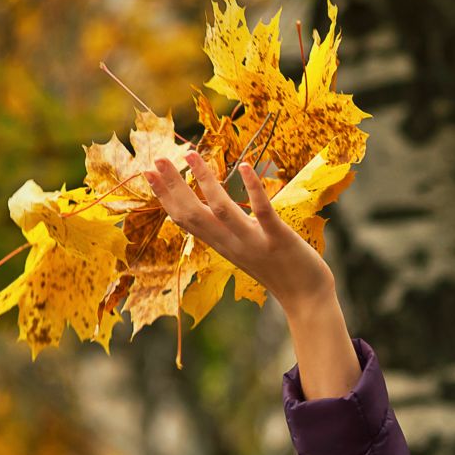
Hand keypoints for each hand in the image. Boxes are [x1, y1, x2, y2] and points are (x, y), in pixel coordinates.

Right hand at [143, 152, 335, 312]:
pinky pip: (262, 211)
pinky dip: (253, 189)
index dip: (165, 197)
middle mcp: (232, 244)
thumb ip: (229, 233)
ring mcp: (254, 242)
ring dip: (205, 180)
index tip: (148, 174)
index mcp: (222, 245)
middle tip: (156, 159)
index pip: (185, 220)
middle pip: (194, 213)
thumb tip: (213, 212)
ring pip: (221, 209)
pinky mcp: (279, 239)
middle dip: (174, 185)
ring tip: (192, 154)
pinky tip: (244, 165)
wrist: (306, 300)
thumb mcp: (246, 251)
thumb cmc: (280, 272)